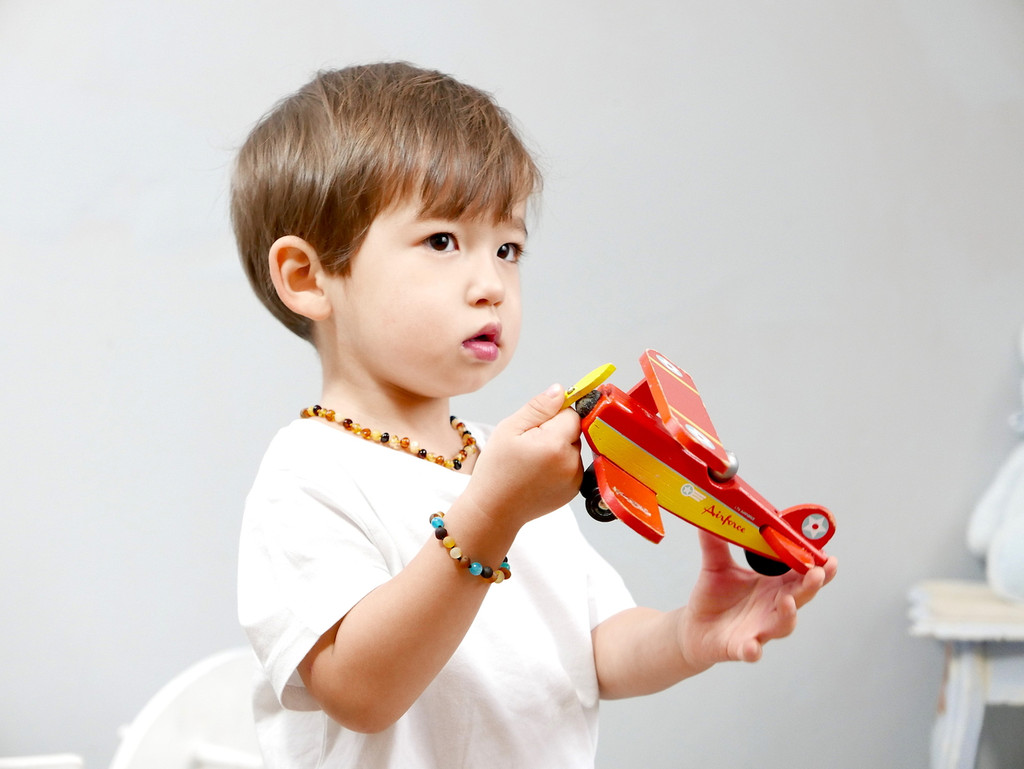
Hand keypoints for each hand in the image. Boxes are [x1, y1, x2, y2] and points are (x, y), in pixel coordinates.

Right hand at [463, 383, 582, 531]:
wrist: (494, 511)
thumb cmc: (496, 470)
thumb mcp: (509, 429)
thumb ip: (538, 407)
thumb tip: (560, 390)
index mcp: (556, 444)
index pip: (571, 413)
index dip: (553, 414)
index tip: (535, 425)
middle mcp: (571, 462)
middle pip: (574, 430)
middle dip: (555, 431)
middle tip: (528, 446)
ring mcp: (575, 479)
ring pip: (573, 447)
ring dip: (558, 448)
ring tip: (532, 462)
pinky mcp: (574, 490)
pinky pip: (572, 465)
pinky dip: (559, 464)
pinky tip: (538, 473)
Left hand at [677, 531, 837, 668]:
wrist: (695, 628)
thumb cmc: (714, 597)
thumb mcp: (716, 565)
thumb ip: (715, 541)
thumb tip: (713, 510)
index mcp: (773, 586)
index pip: (801, 575)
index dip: (817, 567)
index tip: (829, 557)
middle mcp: (773, 608)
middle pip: (801, 597)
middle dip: (812, 586)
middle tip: (818, 573)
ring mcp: (760, 629)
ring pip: (783, 625)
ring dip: (789, 615)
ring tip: (788, 601)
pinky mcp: (741, 647)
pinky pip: (751, 651)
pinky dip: (753, 650)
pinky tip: (753, 647)